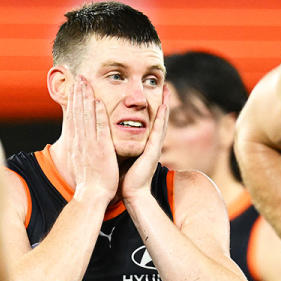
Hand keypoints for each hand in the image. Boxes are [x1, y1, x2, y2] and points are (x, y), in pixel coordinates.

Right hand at [65, 76, 118, 203]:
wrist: (91, 195)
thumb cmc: (90, 182)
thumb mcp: (81, 162)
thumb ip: (82, 151)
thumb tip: (80, 146)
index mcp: (76, 144)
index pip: (73, 118)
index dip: (74, 102)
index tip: (75, 89)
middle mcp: (80, 141)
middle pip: (77, 112)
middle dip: (78, 94)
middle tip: (80, 78)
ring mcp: (90, 144)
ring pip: (86, 116)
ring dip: (86, 98)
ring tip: (87, 82)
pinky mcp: (101, 149)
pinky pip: (99, 128)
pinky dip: (98, 114)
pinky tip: (98, 101)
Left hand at [122, 84, 169, 202]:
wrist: (132, 194)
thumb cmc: (125, 178)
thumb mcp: (124, 156)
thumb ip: (123, 146)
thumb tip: (113, 137)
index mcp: (145, 144)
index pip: (150, 122)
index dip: (153, 107)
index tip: (152, 93)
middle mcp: (152, 144)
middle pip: (159, 118)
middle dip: (163, 101)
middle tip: (165, 86)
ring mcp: (155, 147)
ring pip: (161, 121)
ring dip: (165, 105)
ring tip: (167, 90)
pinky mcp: (154, 152)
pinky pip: (158, 131)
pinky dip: (161, 118)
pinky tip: (163, 107)